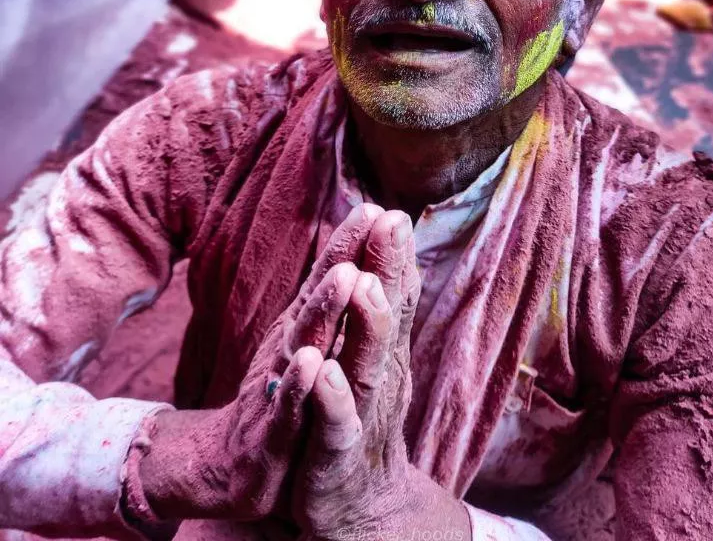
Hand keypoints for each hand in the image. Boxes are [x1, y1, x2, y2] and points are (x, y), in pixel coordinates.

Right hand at [139, 204, 384, 521]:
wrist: (235, 463)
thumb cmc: (285, 394)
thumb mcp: (311, 344)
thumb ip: (331, 302)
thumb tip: (360, 255)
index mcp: (307, 327)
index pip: (332, 278)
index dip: (354, 243)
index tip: (382, 207)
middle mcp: (292, 345)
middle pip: (320, 296)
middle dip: (347, 257)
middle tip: (374, 219)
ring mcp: (280, 386)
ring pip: (303, 342)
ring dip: (325, 309)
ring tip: (346, 276)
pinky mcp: (271, 434)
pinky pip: (286, 408)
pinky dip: (298, 386)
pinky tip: (311, 363)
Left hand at [292, 212, 470, 540]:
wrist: (353, 505)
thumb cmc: (357, 418)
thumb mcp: (369, 361)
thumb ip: (378, 312)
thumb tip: (389, 256)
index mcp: (382, 352)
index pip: (391, 296)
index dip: (391, 256)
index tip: (389, 211)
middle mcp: (379, 377)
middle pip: (384, 319)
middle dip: (387, 271)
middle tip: (389, 226)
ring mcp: (360, 416)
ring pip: (365, 366)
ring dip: (365, 324)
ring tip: (363, 284)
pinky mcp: (334, 456)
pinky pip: (333, 425)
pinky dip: (328, 396)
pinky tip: (319, 367)